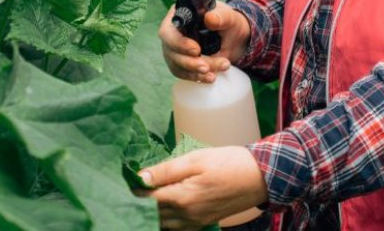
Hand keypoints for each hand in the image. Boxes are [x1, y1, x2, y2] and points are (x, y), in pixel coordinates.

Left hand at [139, 146, 268, 230]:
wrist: (259, 177)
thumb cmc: (227, 163)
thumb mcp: (194, 159)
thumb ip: (166, 170)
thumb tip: (140, 177)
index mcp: (182, 198)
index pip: (146, 199)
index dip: (133, 190)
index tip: (124, 178)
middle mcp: (186, 216)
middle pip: (152, 215)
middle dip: (138, 203)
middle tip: (129, 187)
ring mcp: (195, 222)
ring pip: (163, 224)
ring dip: (150, 213)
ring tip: (142, 196)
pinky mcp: (203, 223)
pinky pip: (177, 228)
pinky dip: (165, 220)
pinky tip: (162, 208)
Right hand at [158, 0, 251, 82]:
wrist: (234, 39)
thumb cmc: (227, 23)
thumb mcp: (229, 17)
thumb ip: (221, 17)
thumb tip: (210, 19)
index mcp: (178, 15)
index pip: (168, 30)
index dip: (179, 42)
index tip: (196, 50)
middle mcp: (172, 33)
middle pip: (170, 50)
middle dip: (188, 61)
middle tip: (207, 67)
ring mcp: (174, 49)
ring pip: (176, 64)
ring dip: (194, 71)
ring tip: (214, 74)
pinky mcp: (180, 62)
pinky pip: (182, 73)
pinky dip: (196, 77)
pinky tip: (210, 78)